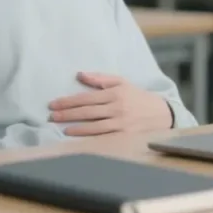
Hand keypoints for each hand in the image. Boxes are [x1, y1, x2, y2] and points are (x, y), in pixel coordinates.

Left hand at [48, 72, 171, 135]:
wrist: (162, 114)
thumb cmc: (137, 97)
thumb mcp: (121, 82)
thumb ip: (100, 78)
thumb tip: (79, 75)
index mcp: (115, 93)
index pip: (86, 97)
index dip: (68, 101)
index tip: (53, 103)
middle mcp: (117, 107)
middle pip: (87, 111)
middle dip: (67, 114)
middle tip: (51, 116)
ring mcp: (121, 123)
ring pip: (93, 125)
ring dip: (75, 127)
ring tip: (60, 127)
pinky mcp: (124, 137)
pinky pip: (102, 137)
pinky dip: (88, 137)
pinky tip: (76, 137)